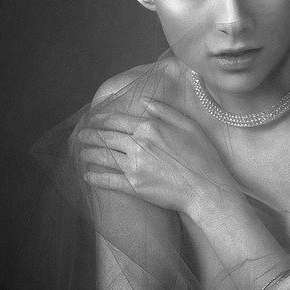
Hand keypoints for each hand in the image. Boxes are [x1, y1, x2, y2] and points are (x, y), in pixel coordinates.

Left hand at [77, 99, 239, 213]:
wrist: (206, 189)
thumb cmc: (202, 156)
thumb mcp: (188, 125)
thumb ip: (165, 111)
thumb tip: (145, 101)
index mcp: (150, 128)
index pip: (119, 120)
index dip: (103, 118)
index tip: (94, 118)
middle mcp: (138, 145)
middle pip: (107, 137)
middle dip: (92, 135)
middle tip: (82, 135)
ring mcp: (134, 167)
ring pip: (104, 157)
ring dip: (90, 153)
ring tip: (83, 152)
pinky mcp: (134, 186)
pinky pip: (109, 180)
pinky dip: (96, 177)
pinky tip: (88, 175)